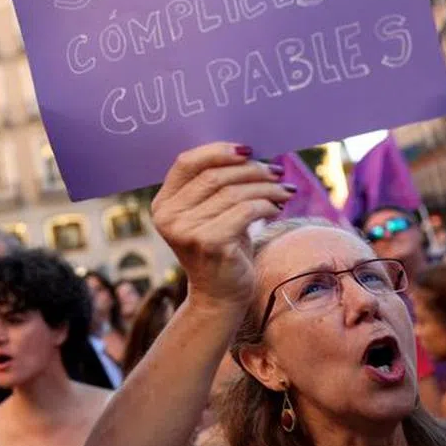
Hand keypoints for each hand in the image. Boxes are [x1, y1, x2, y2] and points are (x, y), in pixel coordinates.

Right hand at [150, 143, 290, 306]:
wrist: (219, 295)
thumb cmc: (220, 248)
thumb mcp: (209, 214)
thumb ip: (214, 185)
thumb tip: (248, 151)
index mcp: (163, 204)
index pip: (186, 162)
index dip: (217, 150)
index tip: (248, 149)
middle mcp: (168, 216)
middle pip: (214, 175)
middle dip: (251, 169)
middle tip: (277, 171)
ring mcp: (186, 231)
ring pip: (234, 192)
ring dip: (266, 187)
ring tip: (283, 190)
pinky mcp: (210, 243)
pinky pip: (246, 210)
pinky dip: (267, 204)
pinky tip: (276, 208)